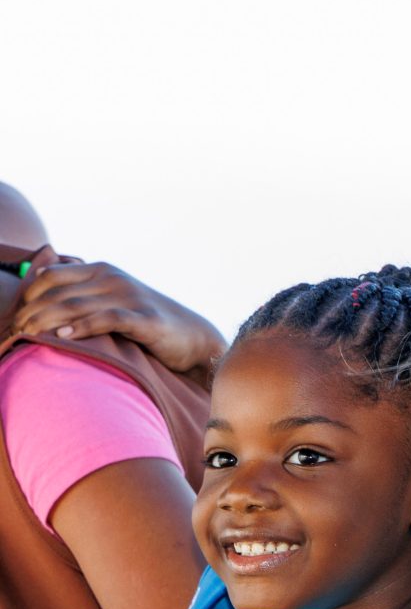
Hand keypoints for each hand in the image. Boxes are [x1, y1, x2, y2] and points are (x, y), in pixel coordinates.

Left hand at [13, 260, 224, 383]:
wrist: (194, 337)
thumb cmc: (148, 321)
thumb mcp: (115, 298)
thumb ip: (84, 290)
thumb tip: (45, 280)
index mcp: (103, 271)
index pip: (52, 275)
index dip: (28, 295)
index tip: (17, 316)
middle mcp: (114, 279)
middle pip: (58, 292)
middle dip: (31, 312)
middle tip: (16, 331)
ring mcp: (130, 298)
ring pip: (76, 305)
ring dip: (46, 321)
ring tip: (29, 335)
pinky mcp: (145, 320)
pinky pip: (105, 320)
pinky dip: (80, 327)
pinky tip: (62, 336)